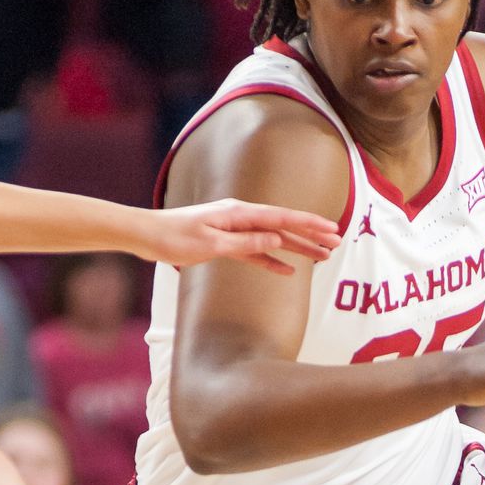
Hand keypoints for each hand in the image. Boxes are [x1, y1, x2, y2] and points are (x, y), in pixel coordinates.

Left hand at [147, 199, 342, 272]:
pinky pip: (256, 253)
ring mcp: (235, 230)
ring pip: (273, 239)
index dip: (309, 224)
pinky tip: (288, 271)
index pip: (282, 218)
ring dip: (297, 248)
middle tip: (337, 242)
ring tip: (322, 256)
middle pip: (283, 227)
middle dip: (311, 235)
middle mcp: (241, 218)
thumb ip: (245, 243)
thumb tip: (276, 239)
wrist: (147, 235)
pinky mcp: (226, 243)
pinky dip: (272, 261)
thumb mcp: (210, 243)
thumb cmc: (174, 238)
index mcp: (239, 213)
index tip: (331, 229)